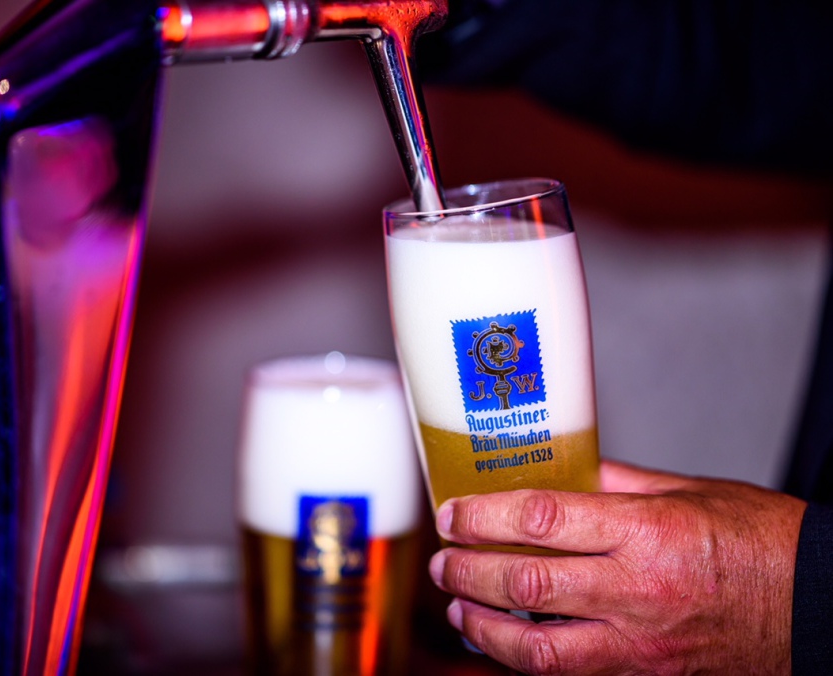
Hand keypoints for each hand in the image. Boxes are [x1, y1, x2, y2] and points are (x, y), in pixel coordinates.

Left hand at [429, 459, 806, 674]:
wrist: (817, 606)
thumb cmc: (761, 543)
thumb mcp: (688, 491)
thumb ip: (616, 483)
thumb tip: (561, 472)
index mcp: (649, 532)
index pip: (544, 520)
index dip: (485, 515)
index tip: (454, 512)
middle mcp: (639, 591)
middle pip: (528, 584)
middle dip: (470, 572)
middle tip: (444, 560)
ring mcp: (641, 643)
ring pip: (539, 649)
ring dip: (484, 627)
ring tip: (457, 606)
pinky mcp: (644, 675)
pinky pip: (570, 672)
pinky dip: (525, 658)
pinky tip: (502, 640)